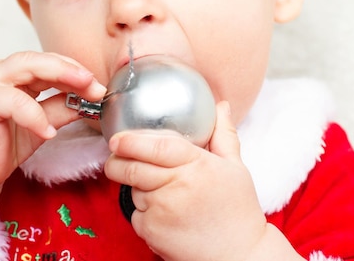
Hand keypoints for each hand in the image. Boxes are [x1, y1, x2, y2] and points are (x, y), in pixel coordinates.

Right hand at [0, 51, 105, 191]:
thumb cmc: (3, 143)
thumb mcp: (43, 123)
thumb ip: (63, 108)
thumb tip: (93, 99)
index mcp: (14, 73)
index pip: (49, 62)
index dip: (76, 71)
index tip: (98, 85)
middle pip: (40, 59)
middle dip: (71, 69)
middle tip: (95, 83)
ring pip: (28, 67)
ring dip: (61, 78)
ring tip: (84, 93)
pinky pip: (15, 102)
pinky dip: (36, 116)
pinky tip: (49, 132)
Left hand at [105, 101, 292, 260]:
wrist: (237, 255)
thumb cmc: (237, 210)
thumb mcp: (235, 168)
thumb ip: (223, 135)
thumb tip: (221, 106)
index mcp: (197, 165)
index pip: (157, 146)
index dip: (132, 140)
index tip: (117, 138)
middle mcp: (177, 186)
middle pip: (132, 167)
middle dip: (117, 160)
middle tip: (116, 156)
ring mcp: (162, 210)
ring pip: (133, 189)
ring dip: (137, 186)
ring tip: (162, 190)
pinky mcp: (152, 231)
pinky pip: (135, 213)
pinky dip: (143, 210)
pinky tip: (164, 212)